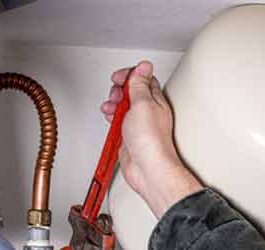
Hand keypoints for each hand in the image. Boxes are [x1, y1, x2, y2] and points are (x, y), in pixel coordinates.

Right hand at [101, 61, 201, 217]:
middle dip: (119, 89)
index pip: (143, 79)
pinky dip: (111, 117)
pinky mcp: (129, 136)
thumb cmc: (150, 141)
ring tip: (111, 107)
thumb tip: (144, 66)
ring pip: (123, 106)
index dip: (130, 74)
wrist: (147, 168)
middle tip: (116, 95)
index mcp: (155, 100)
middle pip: (131, 91)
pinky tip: (109, 118)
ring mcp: (138, 124)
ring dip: (114, 103)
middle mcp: (148, 111)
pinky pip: (118, 121)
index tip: (119, 78)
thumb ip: (140, 84)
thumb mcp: (143, 104)